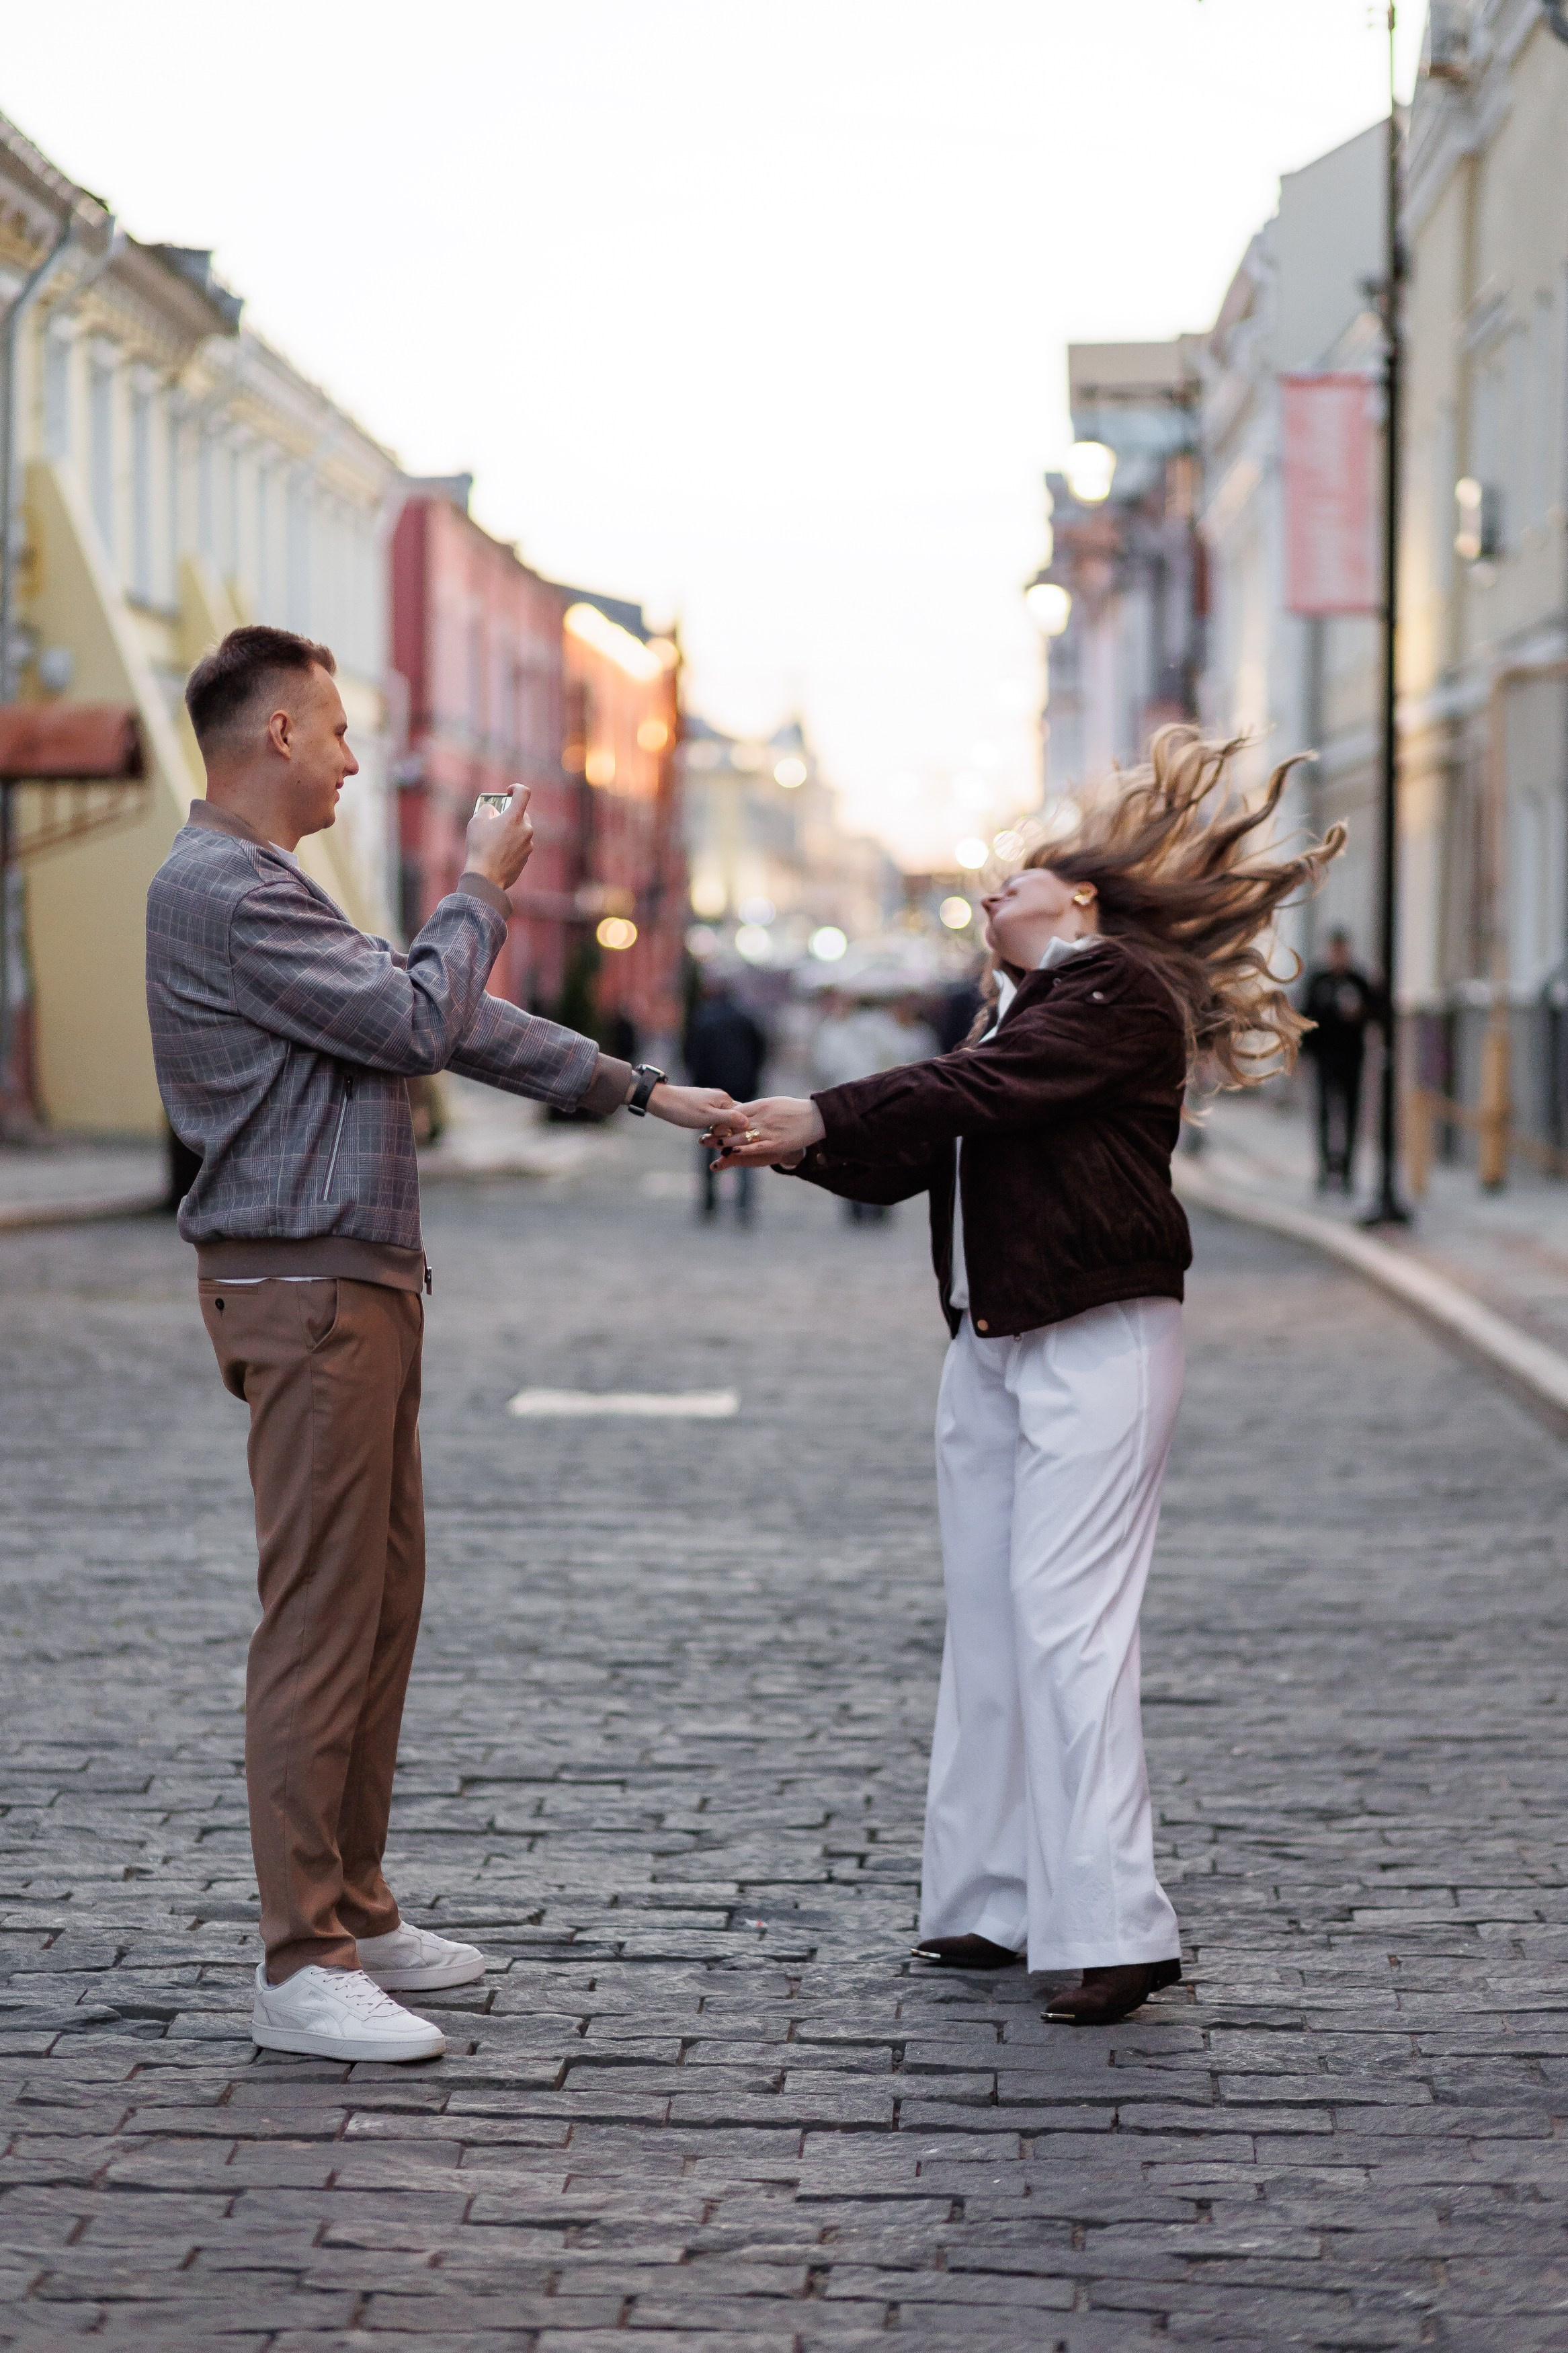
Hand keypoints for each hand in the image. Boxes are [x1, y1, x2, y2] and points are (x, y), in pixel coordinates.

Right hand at [464, 786, 533, 889]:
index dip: (517, 788)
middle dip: (509, 815)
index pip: (524, 793)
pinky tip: (497, 853)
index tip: (509, 792)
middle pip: (521, 814)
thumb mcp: (476, 822)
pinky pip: (520, 846)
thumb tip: (493, 810)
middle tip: (495, 820)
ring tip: (494, 840)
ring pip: (521, 831)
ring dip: (510, 831)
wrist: (486, 877)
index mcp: (515, 818)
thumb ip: (486, 809)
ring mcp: (528, 845)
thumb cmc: (480, 848)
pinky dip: (511, 845)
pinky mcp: (526, 858)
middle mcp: (526, 830)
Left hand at [644, 1083, 742, 1133]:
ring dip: (718, 1130)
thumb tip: (748, 1122)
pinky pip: (715, 1118)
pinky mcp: (703, 1105)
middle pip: (734, 1119)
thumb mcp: (708, 1117)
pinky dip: (712, 1126)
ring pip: (723, 1120)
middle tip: (712, 1138)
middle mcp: (721, 1098)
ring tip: (708, 1137)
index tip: (725, 1140)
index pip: (742, 1118)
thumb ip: (729, 1118)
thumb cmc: (683, 1109)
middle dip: (727, 1131)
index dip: (736, 1131)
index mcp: (725, 1099)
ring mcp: (712, 1101)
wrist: (660, 1101)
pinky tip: (706, 1132)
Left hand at [708, 1095, 825, 1168]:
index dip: (723, 1119)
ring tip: (713, 1145)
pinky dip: (743, 1150)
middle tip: (704, 1138)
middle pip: (736, 1125)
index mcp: (762, 1105)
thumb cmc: (795, 1109)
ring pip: (743, 1136)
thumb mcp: (775, 1103)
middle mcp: (763, 1117)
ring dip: (726, 1142)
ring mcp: (769, 1131)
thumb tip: (740, 1110)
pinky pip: (756, 1147)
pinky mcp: (776, 1143)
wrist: (816, 1118)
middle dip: (719, 1132)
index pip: (737, 1111)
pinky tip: (732, 1153)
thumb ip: (757, 1107)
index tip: (711, 1124)